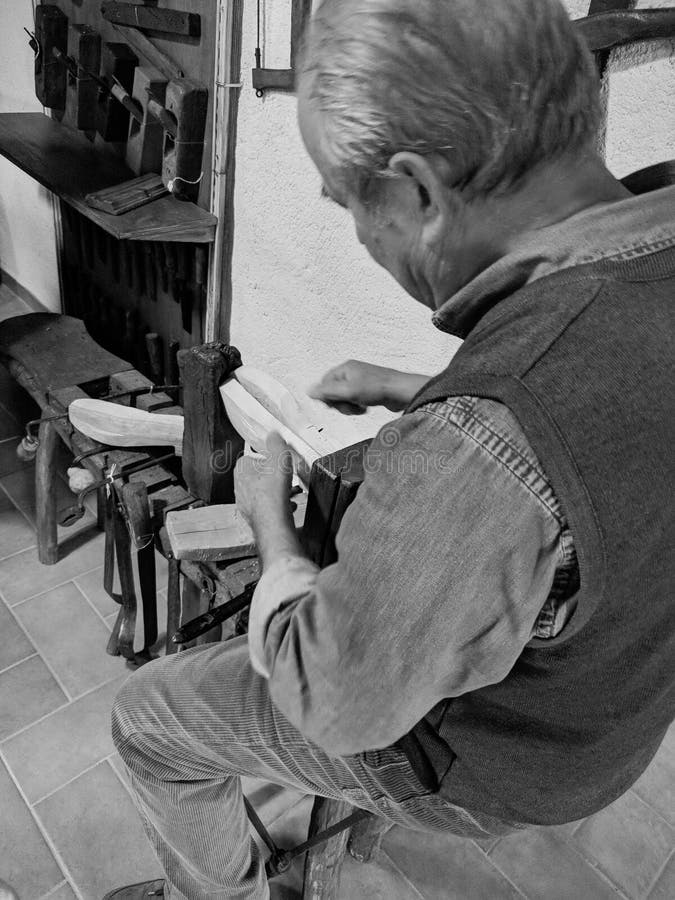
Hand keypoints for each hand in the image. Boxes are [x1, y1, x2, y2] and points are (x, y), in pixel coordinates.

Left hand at [234, 432, 293, 526]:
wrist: (272, 520)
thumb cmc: (271, 492)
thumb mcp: (279, 458)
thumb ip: (276, 443)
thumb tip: (274, 435)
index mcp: (241, 469)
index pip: (253, 458)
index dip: (268, 460)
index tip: (277, 462)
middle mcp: (239, 486)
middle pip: (259, 476)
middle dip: (273, 477)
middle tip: (285, 477)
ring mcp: (245, 502)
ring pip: (263, 492)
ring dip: (277, 491)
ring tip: (289, 491)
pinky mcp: (253, 516)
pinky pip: (267, 506)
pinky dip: (278, 505)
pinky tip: (288, 504)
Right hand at [309, 360, 430, 412]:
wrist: (401, 392)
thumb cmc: (378, 388)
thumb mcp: (348, 391)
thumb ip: (327, 391)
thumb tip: (309, 391)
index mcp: (345, 368)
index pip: (325, 383)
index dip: (327, 396)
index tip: (333, 404)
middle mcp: (352, 372)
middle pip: (333, 391)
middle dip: (339, 403)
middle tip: (349, 406)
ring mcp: (361, 381)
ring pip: (344, 398)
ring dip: (349, 407)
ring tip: (359, 407)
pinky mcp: (368, 391)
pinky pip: (355, 401)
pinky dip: (358, 407)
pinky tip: (365, 408)